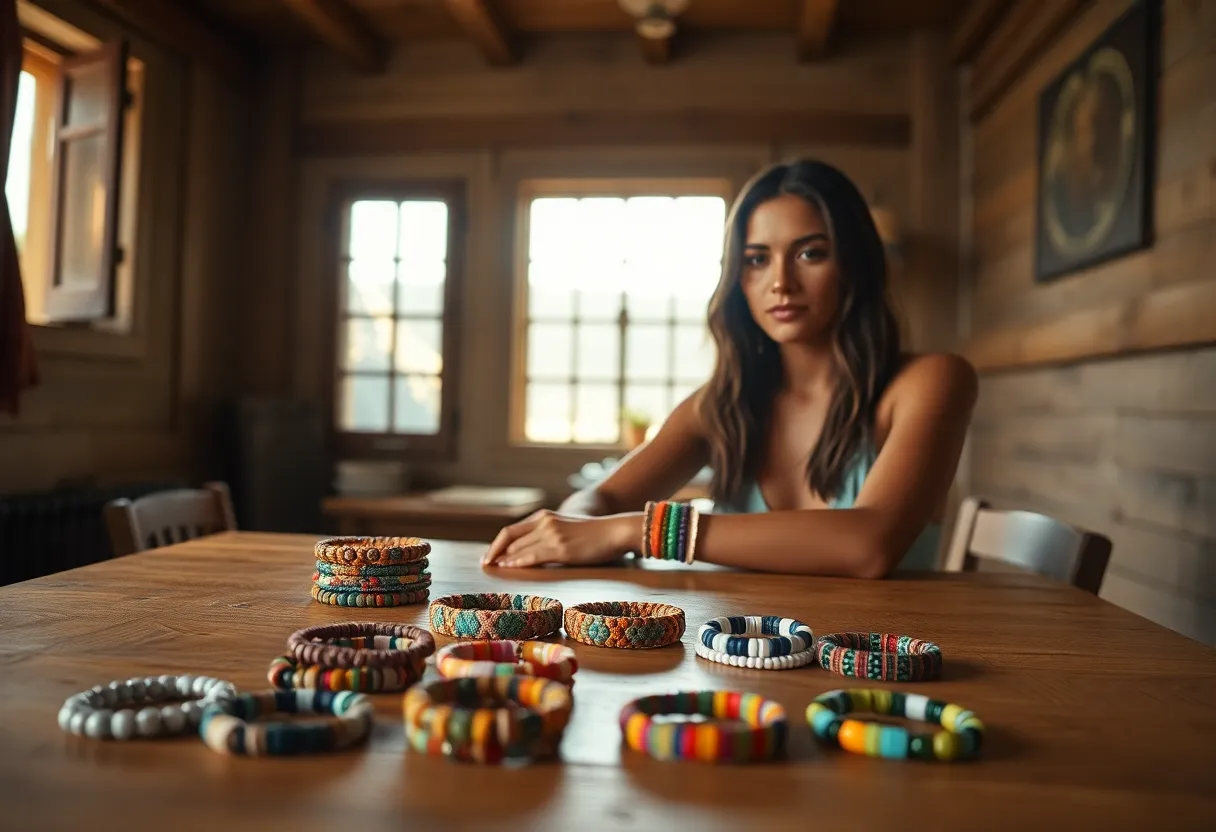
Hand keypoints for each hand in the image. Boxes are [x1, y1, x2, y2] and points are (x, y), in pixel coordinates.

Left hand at [482, 510, 641, 568]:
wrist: (614, 531)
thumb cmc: (593, 534)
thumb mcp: (565, 529)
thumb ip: (547, 535)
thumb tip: (528, 552)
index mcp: (544, 517)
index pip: (511, 530)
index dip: (496, 544)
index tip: (488, 556)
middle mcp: (545, 523)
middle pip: (510, 538)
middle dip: (495, 553)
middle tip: (485, 565)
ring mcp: (552, 535)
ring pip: (519, 548)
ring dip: (503, 559)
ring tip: (493, 568)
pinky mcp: (561, 548)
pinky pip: (532, 555)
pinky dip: (517, 561)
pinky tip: (508, 567)